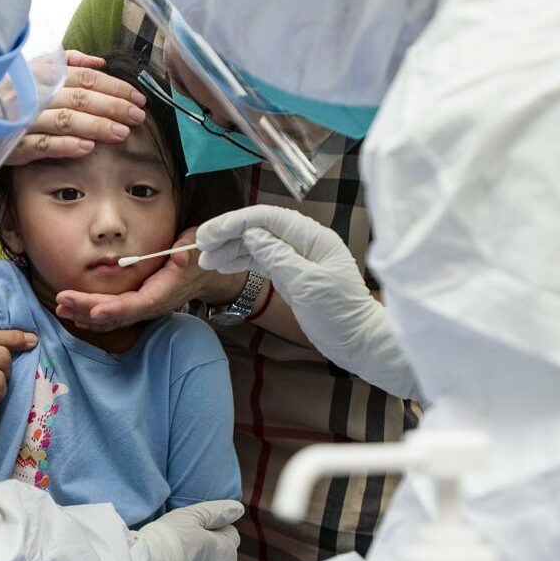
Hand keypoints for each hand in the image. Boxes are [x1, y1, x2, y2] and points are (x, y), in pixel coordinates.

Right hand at [5, 50, 147, 165]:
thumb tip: (100, 62)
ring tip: (120, 133)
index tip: (137, 98)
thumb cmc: (11, 96)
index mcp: (43, 75)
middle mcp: (35, 95)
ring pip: (65, 120)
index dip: (114, 87)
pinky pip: (43, 144)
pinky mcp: (15, 145)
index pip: (85, 78)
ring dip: (96, 126)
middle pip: (80, 98)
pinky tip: (87, 148)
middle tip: (137, 117)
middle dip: (113, 107)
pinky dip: (66, 145)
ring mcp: (25, 120)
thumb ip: (68, 64)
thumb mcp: (36, 71)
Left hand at [56, 228, 246, 331]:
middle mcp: (152, 305)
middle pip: (117, 314)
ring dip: (85, 314)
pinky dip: (93, 316)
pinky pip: (113, 316)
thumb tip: (180, 256)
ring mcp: (143, 308)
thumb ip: (188, 252)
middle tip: (62, 301)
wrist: (206, 273)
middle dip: (88, 309)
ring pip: (112, 318)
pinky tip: (75, 313)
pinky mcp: (137, 306)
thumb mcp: (198, 248)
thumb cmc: (200, 256)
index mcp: (164, 292)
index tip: (94, 311)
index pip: (138, 305)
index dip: (116, 310)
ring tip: (61, 308)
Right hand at [132, 500, 243, 560]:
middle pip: (228, 553)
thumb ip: (217, 511)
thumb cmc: (169, 537)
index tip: (197, 529)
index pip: (231, 534)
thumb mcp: (191, 515)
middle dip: (216, 547)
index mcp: (226, 546)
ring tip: (189, 560)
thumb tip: (237, 509)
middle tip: (190, 543)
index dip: (215, 528)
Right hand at [197, 205, 418, 398]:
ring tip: (207, 259)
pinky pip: (262, 260)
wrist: (358, 341)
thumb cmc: (340, 315)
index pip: (268, 219)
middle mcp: (305, 242)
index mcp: (313, 238)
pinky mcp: (292, 275)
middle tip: (200, 246)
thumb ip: (278, 257)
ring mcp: (298, 258)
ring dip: (231, 250)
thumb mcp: (307, 285)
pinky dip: (242, 262)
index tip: (210, 233)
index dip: (236, 222)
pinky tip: (224, 266)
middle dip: (228, 235)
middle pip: (260, 229)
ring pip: (258, 244)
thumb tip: (252, 235)